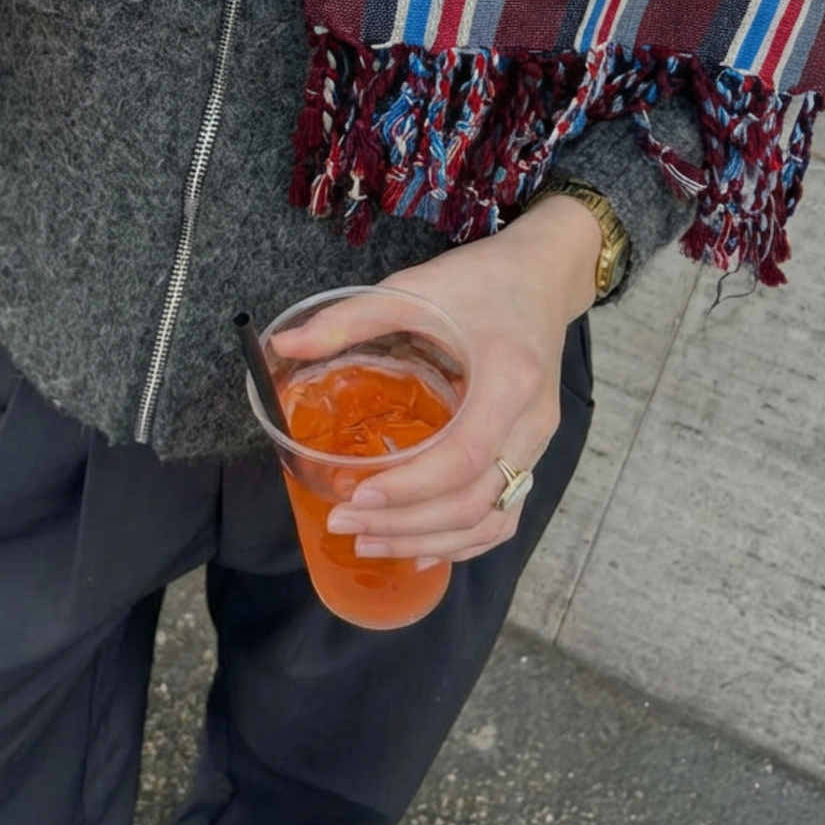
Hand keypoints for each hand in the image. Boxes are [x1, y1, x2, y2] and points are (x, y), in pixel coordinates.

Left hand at [271, 195, 600, 565]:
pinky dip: (465, 540)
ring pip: (493, 517)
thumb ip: (348, 319)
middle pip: (475, 499)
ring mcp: (540, 441)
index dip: (410, 486)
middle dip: (405, 523)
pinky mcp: (534, 450)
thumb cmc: (478, 281)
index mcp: (509, 376)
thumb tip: (282, 347)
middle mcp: (533, 419)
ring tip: (368, 543)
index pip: (465, 455)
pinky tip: (420, 548)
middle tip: (342, 523)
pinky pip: (506, 512)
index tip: (355, 494)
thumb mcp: (412, 288)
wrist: (541, 276)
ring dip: (430, 539)